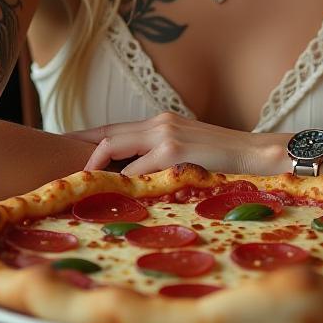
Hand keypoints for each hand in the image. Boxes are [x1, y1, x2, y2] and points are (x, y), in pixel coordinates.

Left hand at [63, 112, 286, 176]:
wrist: (260, 155)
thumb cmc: (227, 160)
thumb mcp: (188, 152)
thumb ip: (162, 159)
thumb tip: (135, 181)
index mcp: (161, 123)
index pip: (112, 128)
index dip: (85, 140)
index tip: (61, 151)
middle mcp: (158, 123)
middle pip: (106, 135)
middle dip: (81, 155)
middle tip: (61, 177)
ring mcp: (165, 134)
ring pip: (114, 149)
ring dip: (97, 172)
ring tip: (82, 193)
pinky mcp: (173, 150)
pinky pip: (135, 170)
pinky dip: (122, 184)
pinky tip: (114, 199)